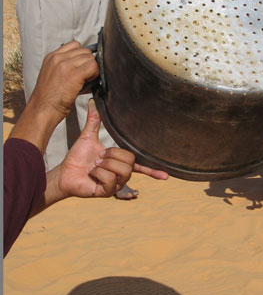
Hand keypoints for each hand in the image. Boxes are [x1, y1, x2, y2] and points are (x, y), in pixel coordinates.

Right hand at [34, 41, 99, 121]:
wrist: (42, 109)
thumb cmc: (50, 97)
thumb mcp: (53, 74)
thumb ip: (67, 65)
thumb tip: (87, 63)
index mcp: (52, 57)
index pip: (75, 45)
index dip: (82, 55)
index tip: (82, 66)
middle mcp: (58, 58)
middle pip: (85, 51)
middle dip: (89, 62)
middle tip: (86, 75)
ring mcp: (65, 65)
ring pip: (91, 58)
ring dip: (93, 69)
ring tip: (86, 80)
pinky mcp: (73, 75)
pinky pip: (93, 67)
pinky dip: (95, 75)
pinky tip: (88, 83)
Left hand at [51, 100, 168, 201]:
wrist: (64, 173)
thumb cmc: (77, 158)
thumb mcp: (88, 137)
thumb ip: (94, 122)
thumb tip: (93, 103)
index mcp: (121, 163)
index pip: (141, 166)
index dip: (153, 171)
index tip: (166, 176)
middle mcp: (122, 175)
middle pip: (130, 161)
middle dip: (111, 156)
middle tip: (99, 158)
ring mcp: (116, 184)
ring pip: (122, 170)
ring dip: (104, 165)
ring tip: (95, 166)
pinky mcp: (107, 192)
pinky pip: (110, 179)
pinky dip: (98, 173)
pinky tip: (92, 174)